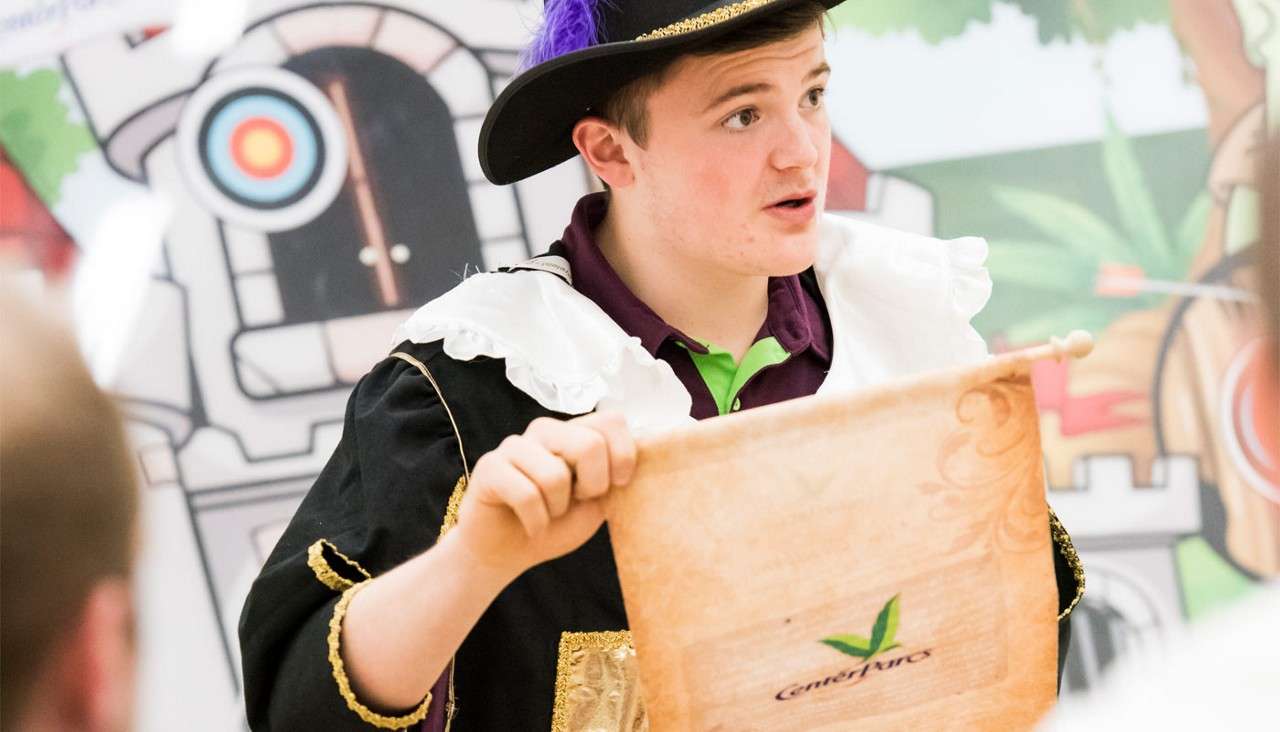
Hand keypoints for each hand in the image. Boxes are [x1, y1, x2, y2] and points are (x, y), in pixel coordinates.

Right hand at [450, 412, 635, 577]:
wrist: (505, 553)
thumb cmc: (554, 525)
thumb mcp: (596, 503)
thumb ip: (615, 478)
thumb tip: (648, 454)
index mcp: (574, 433)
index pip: (612, 421)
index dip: (623, 457)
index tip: (615, 486)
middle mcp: (545, 430)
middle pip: (589, 444)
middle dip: (591, 486)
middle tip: (576, 502)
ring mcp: (514, 445)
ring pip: (555, 475)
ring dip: (557, 509)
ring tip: (548, 514)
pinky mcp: (489, 467)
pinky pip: (526, 495)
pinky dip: (535, 522)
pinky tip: (530, 526)